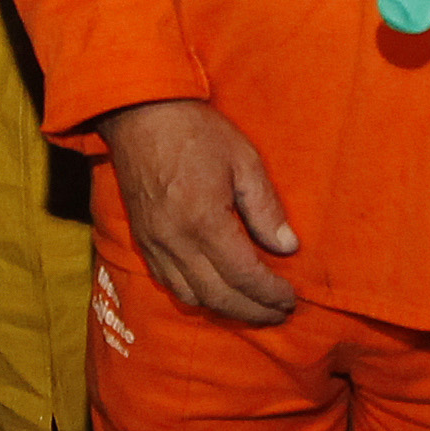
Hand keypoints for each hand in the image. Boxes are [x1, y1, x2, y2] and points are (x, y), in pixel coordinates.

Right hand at [95, 97, 299, 323]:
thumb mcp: (243, 160)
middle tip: (278, 314)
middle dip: (253, 311)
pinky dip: (197, 296)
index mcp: (205, 221)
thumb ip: (265, 208)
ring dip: (226, 309)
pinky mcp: (142, 241)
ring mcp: (155, 244)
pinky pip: (169, 283)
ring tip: (252, 307)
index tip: (290, 300)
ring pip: (192, 296)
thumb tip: (287, 246)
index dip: (270, 294)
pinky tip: (215, 291)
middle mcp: (177, 241)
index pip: (245, 276)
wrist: (138, 116)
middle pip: (220, 296)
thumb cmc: (196, 132)